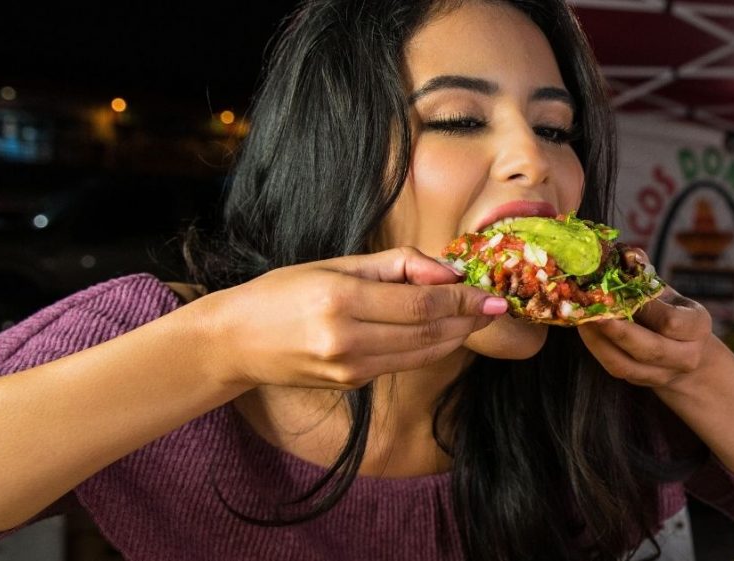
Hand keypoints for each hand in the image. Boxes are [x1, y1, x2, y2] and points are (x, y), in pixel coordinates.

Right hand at [198, 247, 506, 390]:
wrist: (236, 341)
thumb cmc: (282, 292)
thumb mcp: (333, 263)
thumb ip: (394, 265)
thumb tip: (446, 271)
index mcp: (341, 299)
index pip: (421, 304)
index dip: (463, 299)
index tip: (491, 292)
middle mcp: (347, 339)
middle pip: (428, 332)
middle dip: (468, 319)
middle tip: (497, 304)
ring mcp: (350, 368)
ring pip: (422, 353)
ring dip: (457, 337)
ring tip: (479, 317)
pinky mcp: (352, 384)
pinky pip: (403, 363)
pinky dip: (430, 348)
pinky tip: (444, 332)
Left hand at [578, 285, 713, 388]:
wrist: (684, 352)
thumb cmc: (670, 310)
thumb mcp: (665, 291)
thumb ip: (645, 274)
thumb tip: (626, 254)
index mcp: (697, 327)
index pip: (671, 323)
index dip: (643, 309)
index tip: (619, 292)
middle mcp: (686, 356)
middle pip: (649, 349)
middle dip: (617, 331)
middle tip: (591, 311)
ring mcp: (663, 374)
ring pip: (625, 364)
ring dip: (598, 341)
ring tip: (580, 319)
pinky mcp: (640, 381)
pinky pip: (615, 368)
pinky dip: (596, 349)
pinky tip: (584, 330)